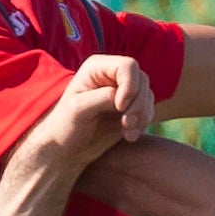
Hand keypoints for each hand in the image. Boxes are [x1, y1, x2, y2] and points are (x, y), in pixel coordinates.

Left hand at [24, 55, 153, 171]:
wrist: (67, 149)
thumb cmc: (66, 126)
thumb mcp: (79, 109)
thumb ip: (104, 97)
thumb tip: (126, 97)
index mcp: (97, 67)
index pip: (127, 66)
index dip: (129, 86)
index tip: (120, 108)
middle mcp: (112, 75)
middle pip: (142, 80)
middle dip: (138, 104)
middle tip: (125, 124)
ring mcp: (123, 90)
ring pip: (147, 95)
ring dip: (142, 115)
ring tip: (127, 132)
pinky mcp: (130, 107)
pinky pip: (148, 109)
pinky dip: (143, 123)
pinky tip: (129, 136)